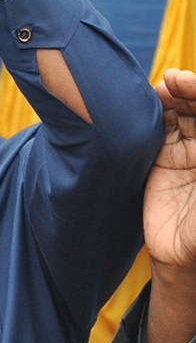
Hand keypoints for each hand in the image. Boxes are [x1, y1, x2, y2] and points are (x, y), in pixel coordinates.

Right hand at [145, 68, 195, 268]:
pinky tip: (151, 102)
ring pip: (180, 114)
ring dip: (173, 97)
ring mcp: (185, 153)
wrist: (185, 262)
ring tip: (165, 86)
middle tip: (176, 80)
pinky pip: (157, 130)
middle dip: (190, 91)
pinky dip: (153, 113)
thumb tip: (191, 131)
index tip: (193, 84)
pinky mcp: (161, 161)